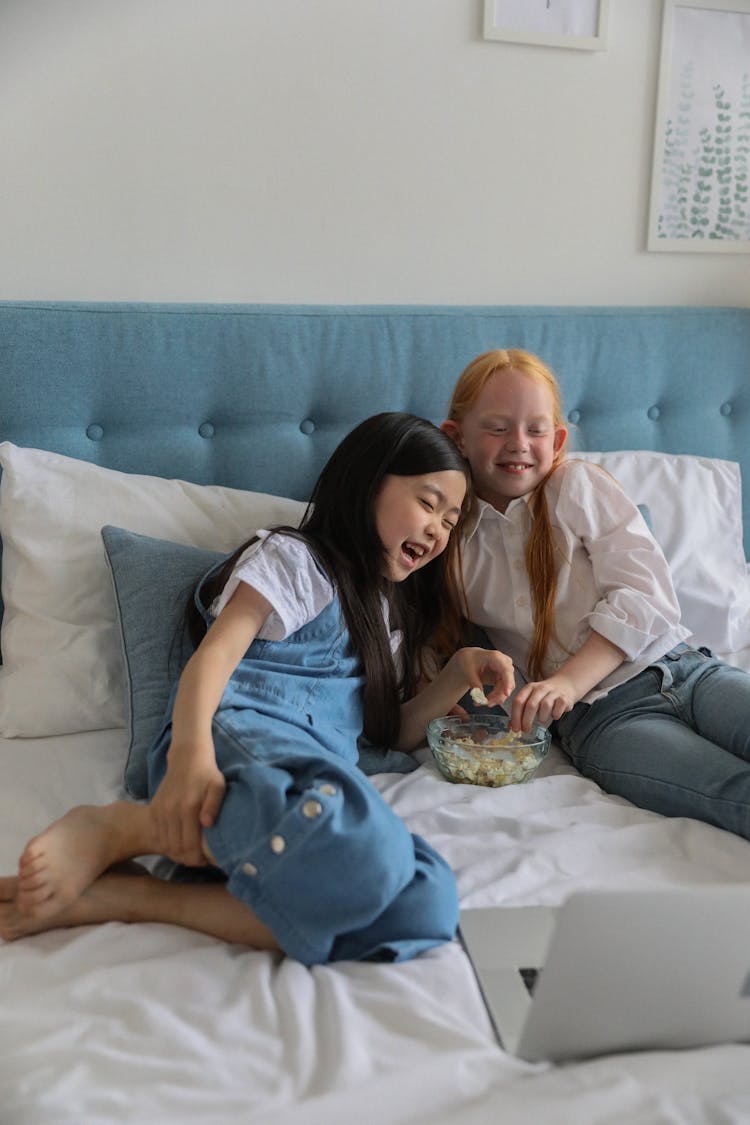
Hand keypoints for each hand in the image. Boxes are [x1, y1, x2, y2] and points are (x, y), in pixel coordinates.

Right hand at [149, 745, 225, 866]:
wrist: (187, 758)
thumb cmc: (207, 774)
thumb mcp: (218, 785)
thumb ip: (214, 805)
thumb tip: (207, 824)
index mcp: (188, 807)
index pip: (189, 845)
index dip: (197, 858)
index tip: (206, 860)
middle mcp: (170, 810)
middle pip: (176, 848)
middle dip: (187, 859)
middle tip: (198, 859)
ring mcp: (159, 810)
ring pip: (164, 844)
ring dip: (176, 853)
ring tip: (189, 852)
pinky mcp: (152, 809)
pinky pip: (156, 835)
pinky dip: (165, 844)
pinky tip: (177, 843)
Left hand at [449, 647, 514, 707]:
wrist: (469, 659)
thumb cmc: (469, 660)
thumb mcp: (467, 670)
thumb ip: (474, 682)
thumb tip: (479, 695)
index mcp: (495, 657)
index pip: (506, 670)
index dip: (508, 682)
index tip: (506, 693)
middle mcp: (504, 664)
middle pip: (508, 682)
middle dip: (498, 696)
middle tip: (485, 703)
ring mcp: (505, 672)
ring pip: (506, 690)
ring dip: (495, 699)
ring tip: (480, 703)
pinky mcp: (503, 679)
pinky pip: (502, 691)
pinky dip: (494, 698)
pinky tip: (485, 700)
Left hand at [509, 674, 578, 732]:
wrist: (566, 683)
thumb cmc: (546, 695)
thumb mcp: (532, 698)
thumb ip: (522, 710)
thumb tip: (512, 726)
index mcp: (530, 688)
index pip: (518, 701)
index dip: (515, 716)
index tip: (515, 728)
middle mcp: (541, 688)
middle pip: (531, 705)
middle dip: (526, 721)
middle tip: (526, 730)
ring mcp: (554, 692)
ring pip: (545, 706)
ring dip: (542, 717)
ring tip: (542, 719)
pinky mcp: (564, 698)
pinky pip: (557, 710)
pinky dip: (555, 715)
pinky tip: (554, 715)